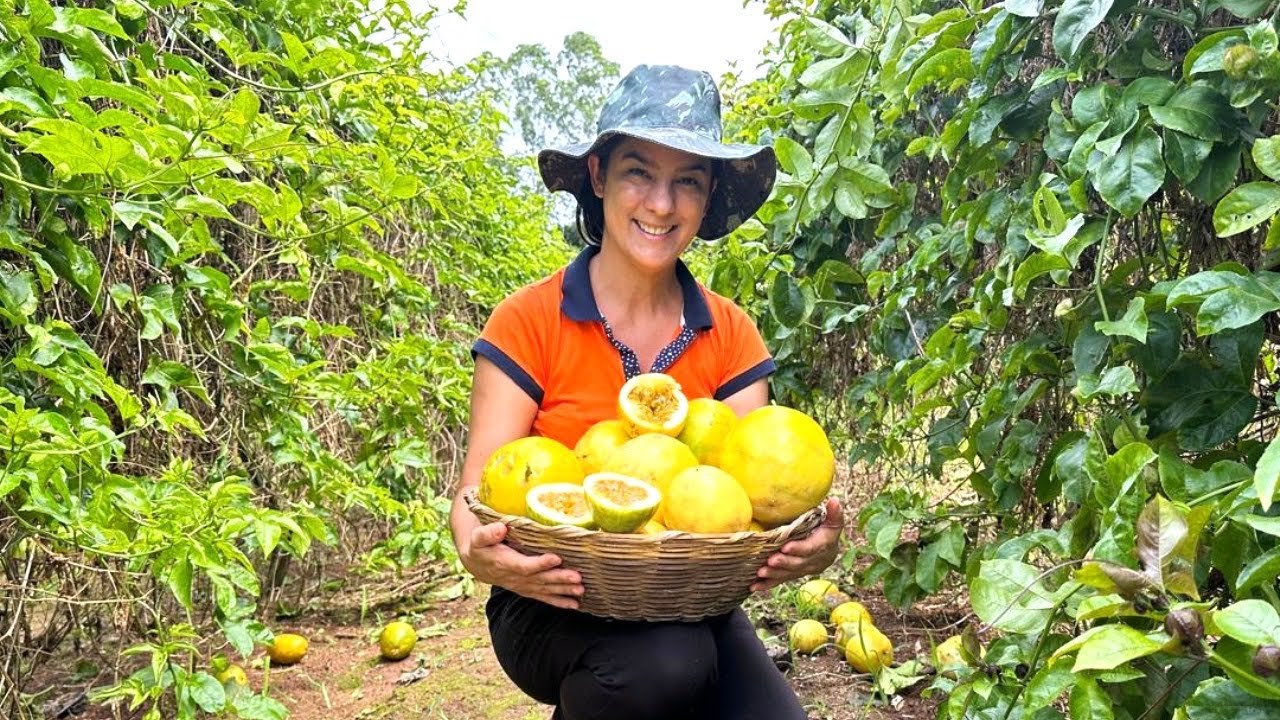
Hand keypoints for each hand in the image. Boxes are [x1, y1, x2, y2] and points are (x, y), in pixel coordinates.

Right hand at [462, 521, 583, 609]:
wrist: (477, 564)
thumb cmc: (481, 546)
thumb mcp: (478, 537)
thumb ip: (488, 533)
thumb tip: (501, 528)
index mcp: (504, 563)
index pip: (525, 566)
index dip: (540, 563)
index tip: (556, 558)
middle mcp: (515, 578)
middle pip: (540, 580)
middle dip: (559, 579)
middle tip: (577, 577)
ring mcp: (523, 585)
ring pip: (545, 589)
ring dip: (564, 591)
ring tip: (580, 590)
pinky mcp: (528, 589)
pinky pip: (544, 597)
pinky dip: (560, 602)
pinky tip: (575, 604)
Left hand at [751, 498, 843, 592]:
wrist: (828, 552)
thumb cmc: (827, 532)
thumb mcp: (833, 522)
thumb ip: (834, 513)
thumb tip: (834, 501)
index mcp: (823, 548)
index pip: (810, 549)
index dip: (798, 549)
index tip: (785, 547)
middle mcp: (813, 562)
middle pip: (798, 564)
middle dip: (784, 563)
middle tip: (770, 561)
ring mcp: (802, 570)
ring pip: (788, 574)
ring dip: (774, 574)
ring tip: (760, 572)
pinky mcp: (792, 575)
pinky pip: (780, 580)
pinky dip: (768, 584)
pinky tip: (755, 587)